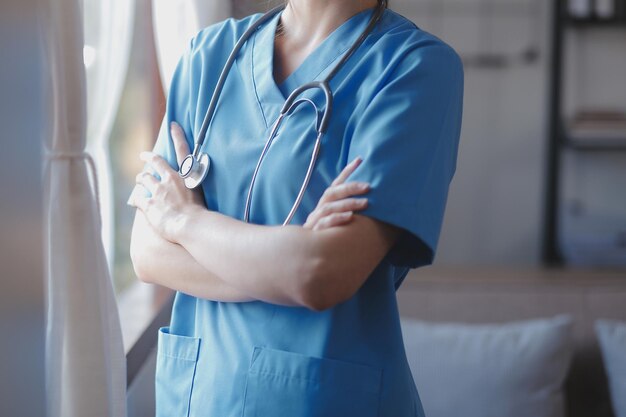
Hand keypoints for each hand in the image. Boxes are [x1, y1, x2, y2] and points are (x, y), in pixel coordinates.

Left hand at [128, 122, 204, 241]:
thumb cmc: (202, 214)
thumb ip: (198, 188)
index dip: (178, 136)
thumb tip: (201, 189)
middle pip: (157, 162)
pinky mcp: (149, 204)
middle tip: (143, 156)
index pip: (183, 150)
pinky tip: (136, 200)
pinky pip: (138, 198)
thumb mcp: (203, 196)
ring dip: (141, 179)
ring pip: (144, 178)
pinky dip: (137, 199)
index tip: (173, 125)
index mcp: (186, 176)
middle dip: (149, 157)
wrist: (192, 226)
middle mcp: (170, 179)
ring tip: (139, 180)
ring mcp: (158, 191)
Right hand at [303, 157, 369, 230]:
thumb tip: (373, 198)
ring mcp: (316, 219)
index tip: (360, 160)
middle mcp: (321, 208)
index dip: (347, 171)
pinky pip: (325, 223)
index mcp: (327, 202)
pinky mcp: (315, 232)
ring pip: (330, 206)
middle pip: (333, 192)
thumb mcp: (340, 218)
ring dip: (348, 203)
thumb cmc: (331, 233)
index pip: (337, 183)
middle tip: (368, 187)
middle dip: (350, 187)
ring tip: (365, 203)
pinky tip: (351, 217)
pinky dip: (338, 219)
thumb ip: (352, 208)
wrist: (311, 253)